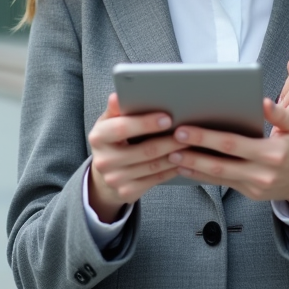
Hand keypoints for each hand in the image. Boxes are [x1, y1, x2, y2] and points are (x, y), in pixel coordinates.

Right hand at [87, 94, 187, 222]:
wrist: (104, 176)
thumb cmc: (112, 141)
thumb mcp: (109, 123)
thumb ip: (116, 110)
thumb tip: (118, 96)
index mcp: (98, 137)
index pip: (122, 128)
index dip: (146, 123)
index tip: (167, 118)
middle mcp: (104, 161)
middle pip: (144, 150)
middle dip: (169, 141)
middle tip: (188, 132)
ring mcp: (115, 179)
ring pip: (153, 166)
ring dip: (175, 155)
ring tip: (190, 145)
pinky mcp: (127, 192)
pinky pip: (156, 179)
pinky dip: (172, 169)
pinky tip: (183, 161)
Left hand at [168, 99, 288, 213]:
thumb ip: (280, 113)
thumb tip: (262, 101)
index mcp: (271, 153)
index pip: (232, 145)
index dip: (207, 138)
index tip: (186, 130)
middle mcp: (261, 173)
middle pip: (220, 164)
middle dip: (193, 154)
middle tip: (171, 143)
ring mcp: (254, 186)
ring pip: (217, 177)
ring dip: (192, 167)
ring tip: (172, 156)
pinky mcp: (248, 194)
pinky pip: (222, 184)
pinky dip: (202, 176)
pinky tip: (186, 168)